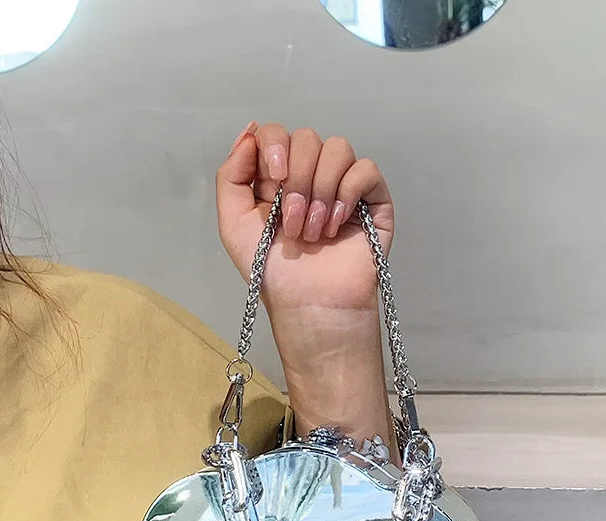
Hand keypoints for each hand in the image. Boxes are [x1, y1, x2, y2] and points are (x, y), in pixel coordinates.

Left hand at [215, 122, 395, 450]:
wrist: (309, 303)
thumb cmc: (273, 271)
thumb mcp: (233, 223)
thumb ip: (231, 175)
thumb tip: (250, 131)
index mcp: (279, 175)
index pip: (277, 132)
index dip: (274, 148)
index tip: (273, 182)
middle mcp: (312, 173)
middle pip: (308, 137)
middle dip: (297, 180)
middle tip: (293, 224)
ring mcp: (344, 184)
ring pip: (338, 148)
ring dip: (320, 191)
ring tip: (314, 232)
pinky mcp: (373, 199)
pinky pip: (365, 169)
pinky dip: (347, 194)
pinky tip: (336, 225)